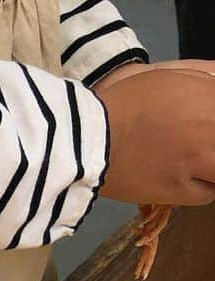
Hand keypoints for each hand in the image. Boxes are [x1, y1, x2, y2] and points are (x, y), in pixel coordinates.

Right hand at [97, 60, 214, 204]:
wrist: (89, 138)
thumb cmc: (126, 100)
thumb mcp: (171, 75)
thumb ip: (206, 77)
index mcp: (210, 100)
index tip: (208, 122)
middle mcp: (209, 132)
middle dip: (213, 140)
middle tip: (202, 143)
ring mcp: (194, 164)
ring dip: (214, 166)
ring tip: (202, 162)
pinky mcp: (177, 191)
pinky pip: (208, 194)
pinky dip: (206, 186)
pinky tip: (194, 178)